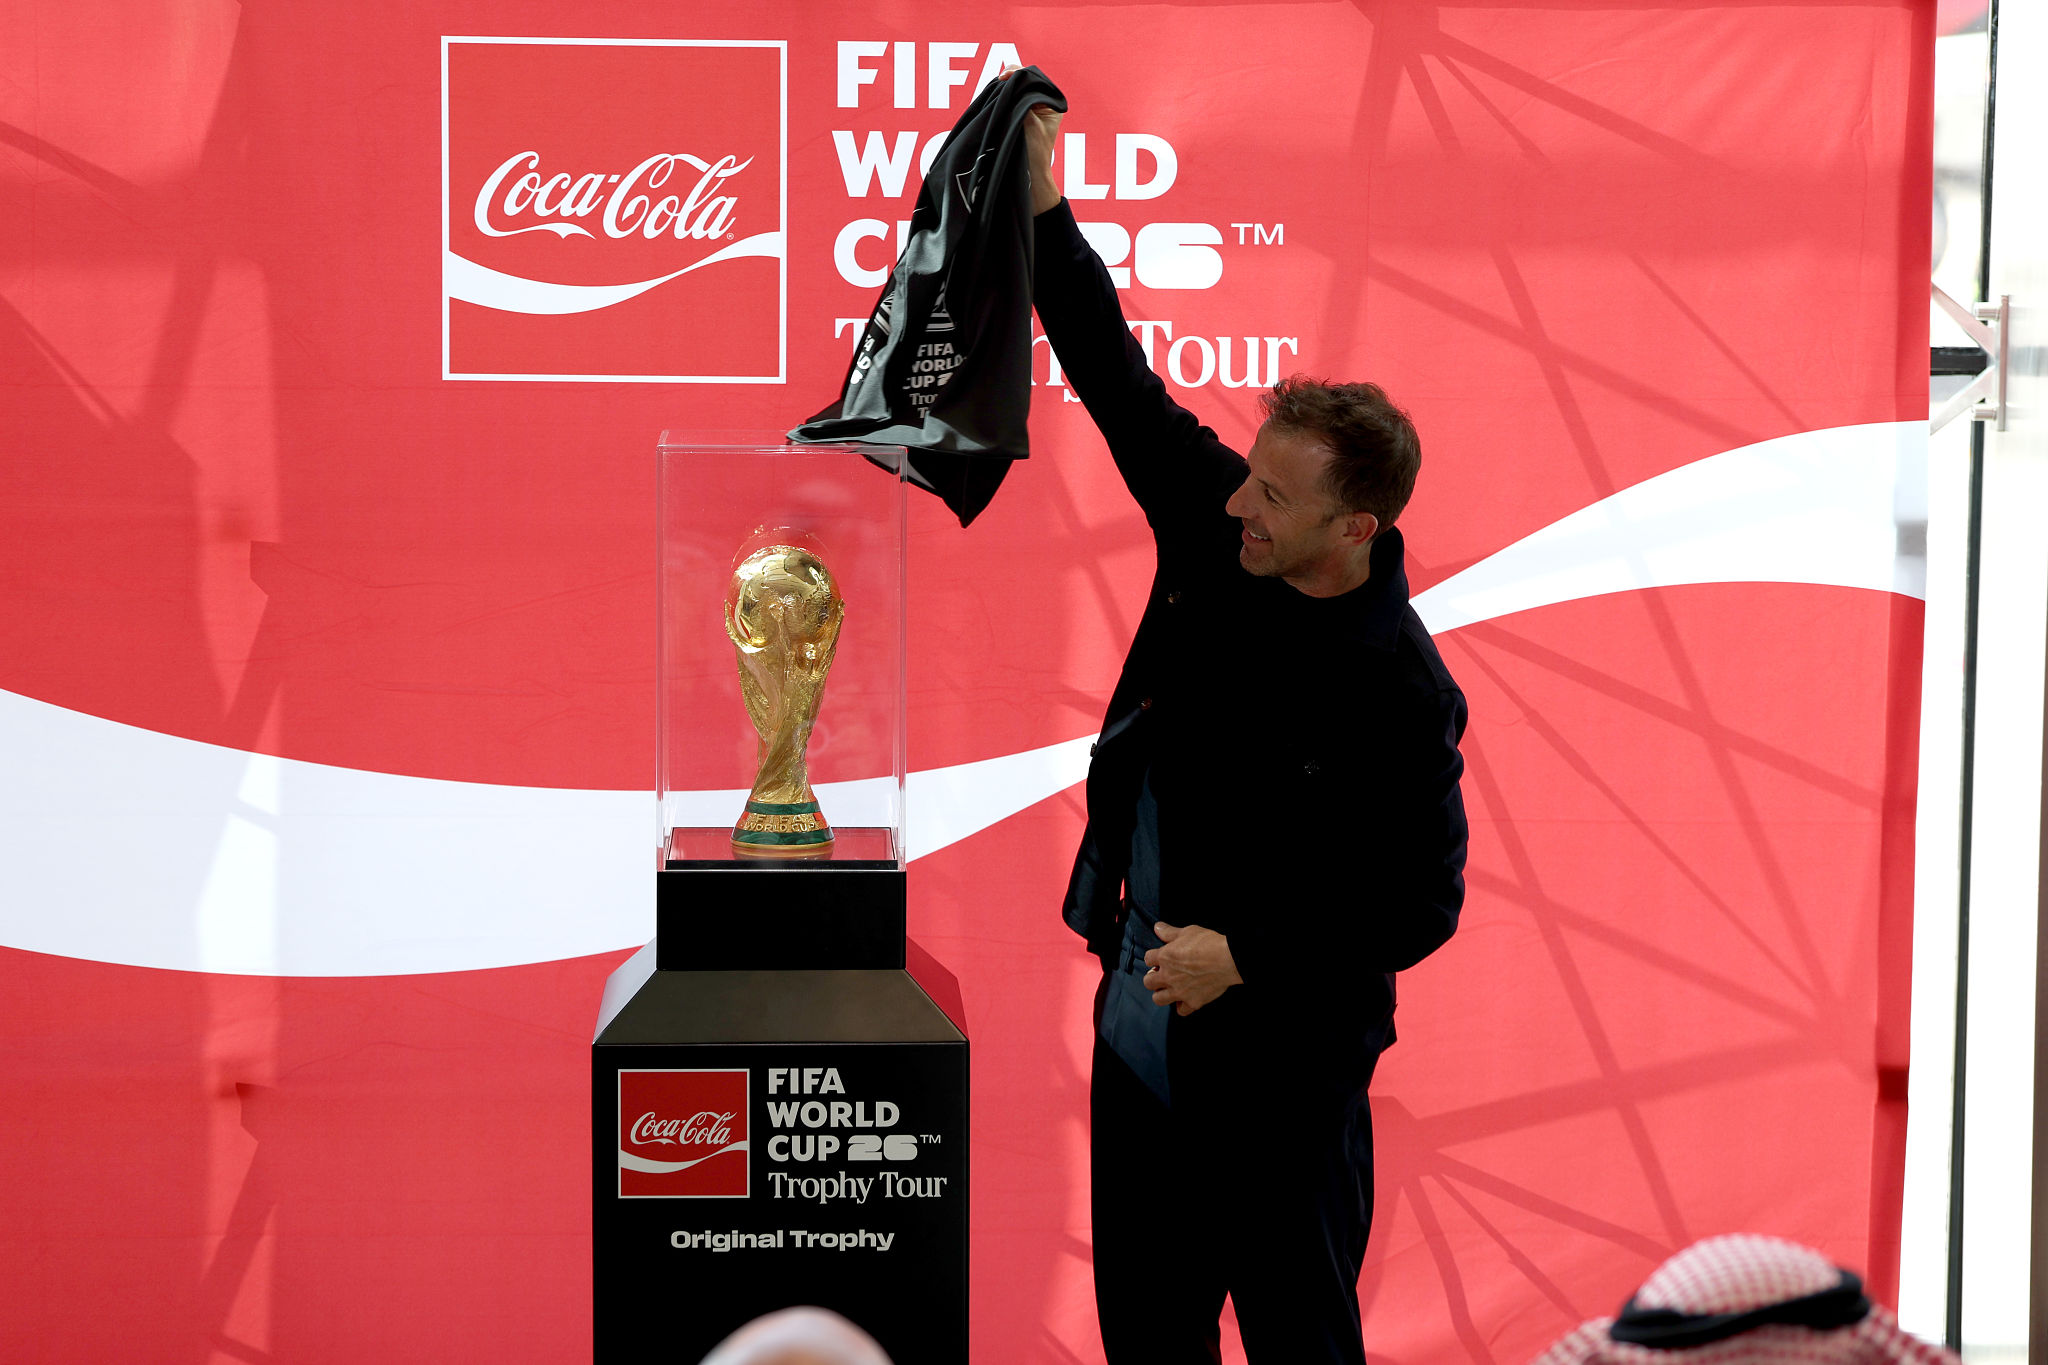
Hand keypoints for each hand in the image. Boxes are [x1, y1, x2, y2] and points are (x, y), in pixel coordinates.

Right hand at [1000, 64, 1063, 215]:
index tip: (1004, 78)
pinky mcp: (1015, 118)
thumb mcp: (1030, 123)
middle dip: (1009, 80)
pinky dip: (998, 100)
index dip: (1017, 73)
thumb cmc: (1034, 154)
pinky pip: (1005, 102)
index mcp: (1051, 102)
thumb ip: (1021, 100)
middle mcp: (1040, 103)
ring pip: (1012, 91)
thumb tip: (1008, 80)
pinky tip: (991, 101)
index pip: (1033, 77)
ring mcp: (1027, 110)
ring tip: (993, 92)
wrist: (1030, 177)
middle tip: (997, 82)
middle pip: (1021, 81)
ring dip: (1002, 90)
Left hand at [1142, 922, 1241, 1016]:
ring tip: (1169, 988)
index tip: (1159, 958)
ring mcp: (1179, 991)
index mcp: (1165, 957)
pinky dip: (1182, 1006)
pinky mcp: (1192, 1002)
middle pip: (1148, 982)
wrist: (1228, 960)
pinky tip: (1186, 999)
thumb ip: (1170, 932)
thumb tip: (1157, 927)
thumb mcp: (1188, 931)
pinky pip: (1181, 1010)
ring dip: (1161, 994)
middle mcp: (1168, 976)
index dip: (1153, 958)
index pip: (1147, 959)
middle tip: (1162, 974)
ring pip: (1158, 999)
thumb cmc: (1209, 943)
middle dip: (1153, 978)